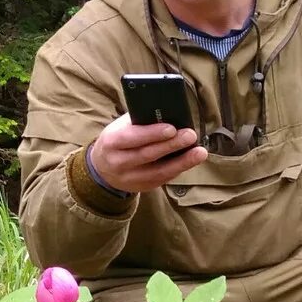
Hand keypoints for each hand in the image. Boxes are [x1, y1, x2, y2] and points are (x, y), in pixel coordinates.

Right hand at [88, 112, 206, 193]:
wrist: (102, 167)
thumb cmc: (117, 140)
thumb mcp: (120, 127)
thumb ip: (139, 121)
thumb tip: (167, 114)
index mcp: (111, 142)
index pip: (132, 138)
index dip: (152, 133)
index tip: (172, 128)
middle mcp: (118, 162)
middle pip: (147, 154)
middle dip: (171, 145)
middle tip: (190, 135)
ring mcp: (129, 178)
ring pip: (158, 171)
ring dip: (182, 162)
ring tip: (199, 152)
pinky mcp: (141, 187)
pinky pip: (162, 179)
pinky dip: (178, 169)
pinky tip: (190, 161)